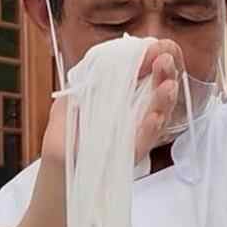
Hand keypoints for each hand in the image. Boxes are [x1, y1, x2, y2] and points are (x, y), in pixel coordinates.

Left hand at [39, 38, 182, 167]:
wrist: (57, 179)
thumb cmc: (63, 144)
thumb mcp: (66, 107)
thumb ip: (83, 86)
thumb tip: (100, 64)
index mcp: (119, 100)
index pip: (140, 76)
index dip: (149, 60)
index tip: (154, 47)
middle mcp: (131, 117)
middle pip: (154, 93)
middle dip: (163, 74)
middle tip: (166, 59)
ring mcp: (132, 138)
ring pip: (155, 117)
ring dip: (162, 101)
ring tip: (168, 86)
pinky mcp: (126, 159)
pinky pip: (141, 145)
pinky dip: (149, 132)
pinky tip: (155, 117)